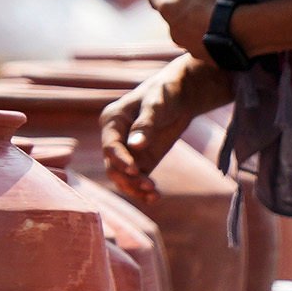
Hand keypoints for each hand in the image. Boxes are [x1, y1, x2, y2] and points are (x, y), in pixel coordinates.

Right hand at [103, 54, 227, 184]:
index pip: (110, 146)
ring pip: (122, 178)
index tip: (134, 170)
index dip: (120, 159)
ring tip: (154, 194)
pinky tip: (155, 197)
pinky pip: (137, 180)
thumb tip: (134, 145)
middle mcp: (115, 139)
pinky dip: (143, 191)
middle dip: (128, 179)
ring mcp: (127, 152)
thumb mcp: (157, 104)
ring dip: (135, 188)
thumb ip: (145, 124)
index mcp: (112, 121)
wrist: (181, 96)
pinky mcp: (141, 161)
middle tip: (149, 185)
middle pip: (113, 166)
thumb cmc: (166, 93)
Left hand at [143, 0, 219, 56]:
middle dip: (174, 10)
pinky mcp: (200, 55)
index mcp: (167, 9)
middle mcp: (172, 29)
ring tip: (200, 20)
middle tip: (181, 3)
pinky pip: (199, 44)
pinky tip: (213, 35)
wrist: (231, 33)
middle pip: (169, 17)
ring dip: (189, 26)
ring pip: (183, 32)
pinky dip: (203, 37)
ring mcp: (185, 44)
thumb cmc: (210, 0)